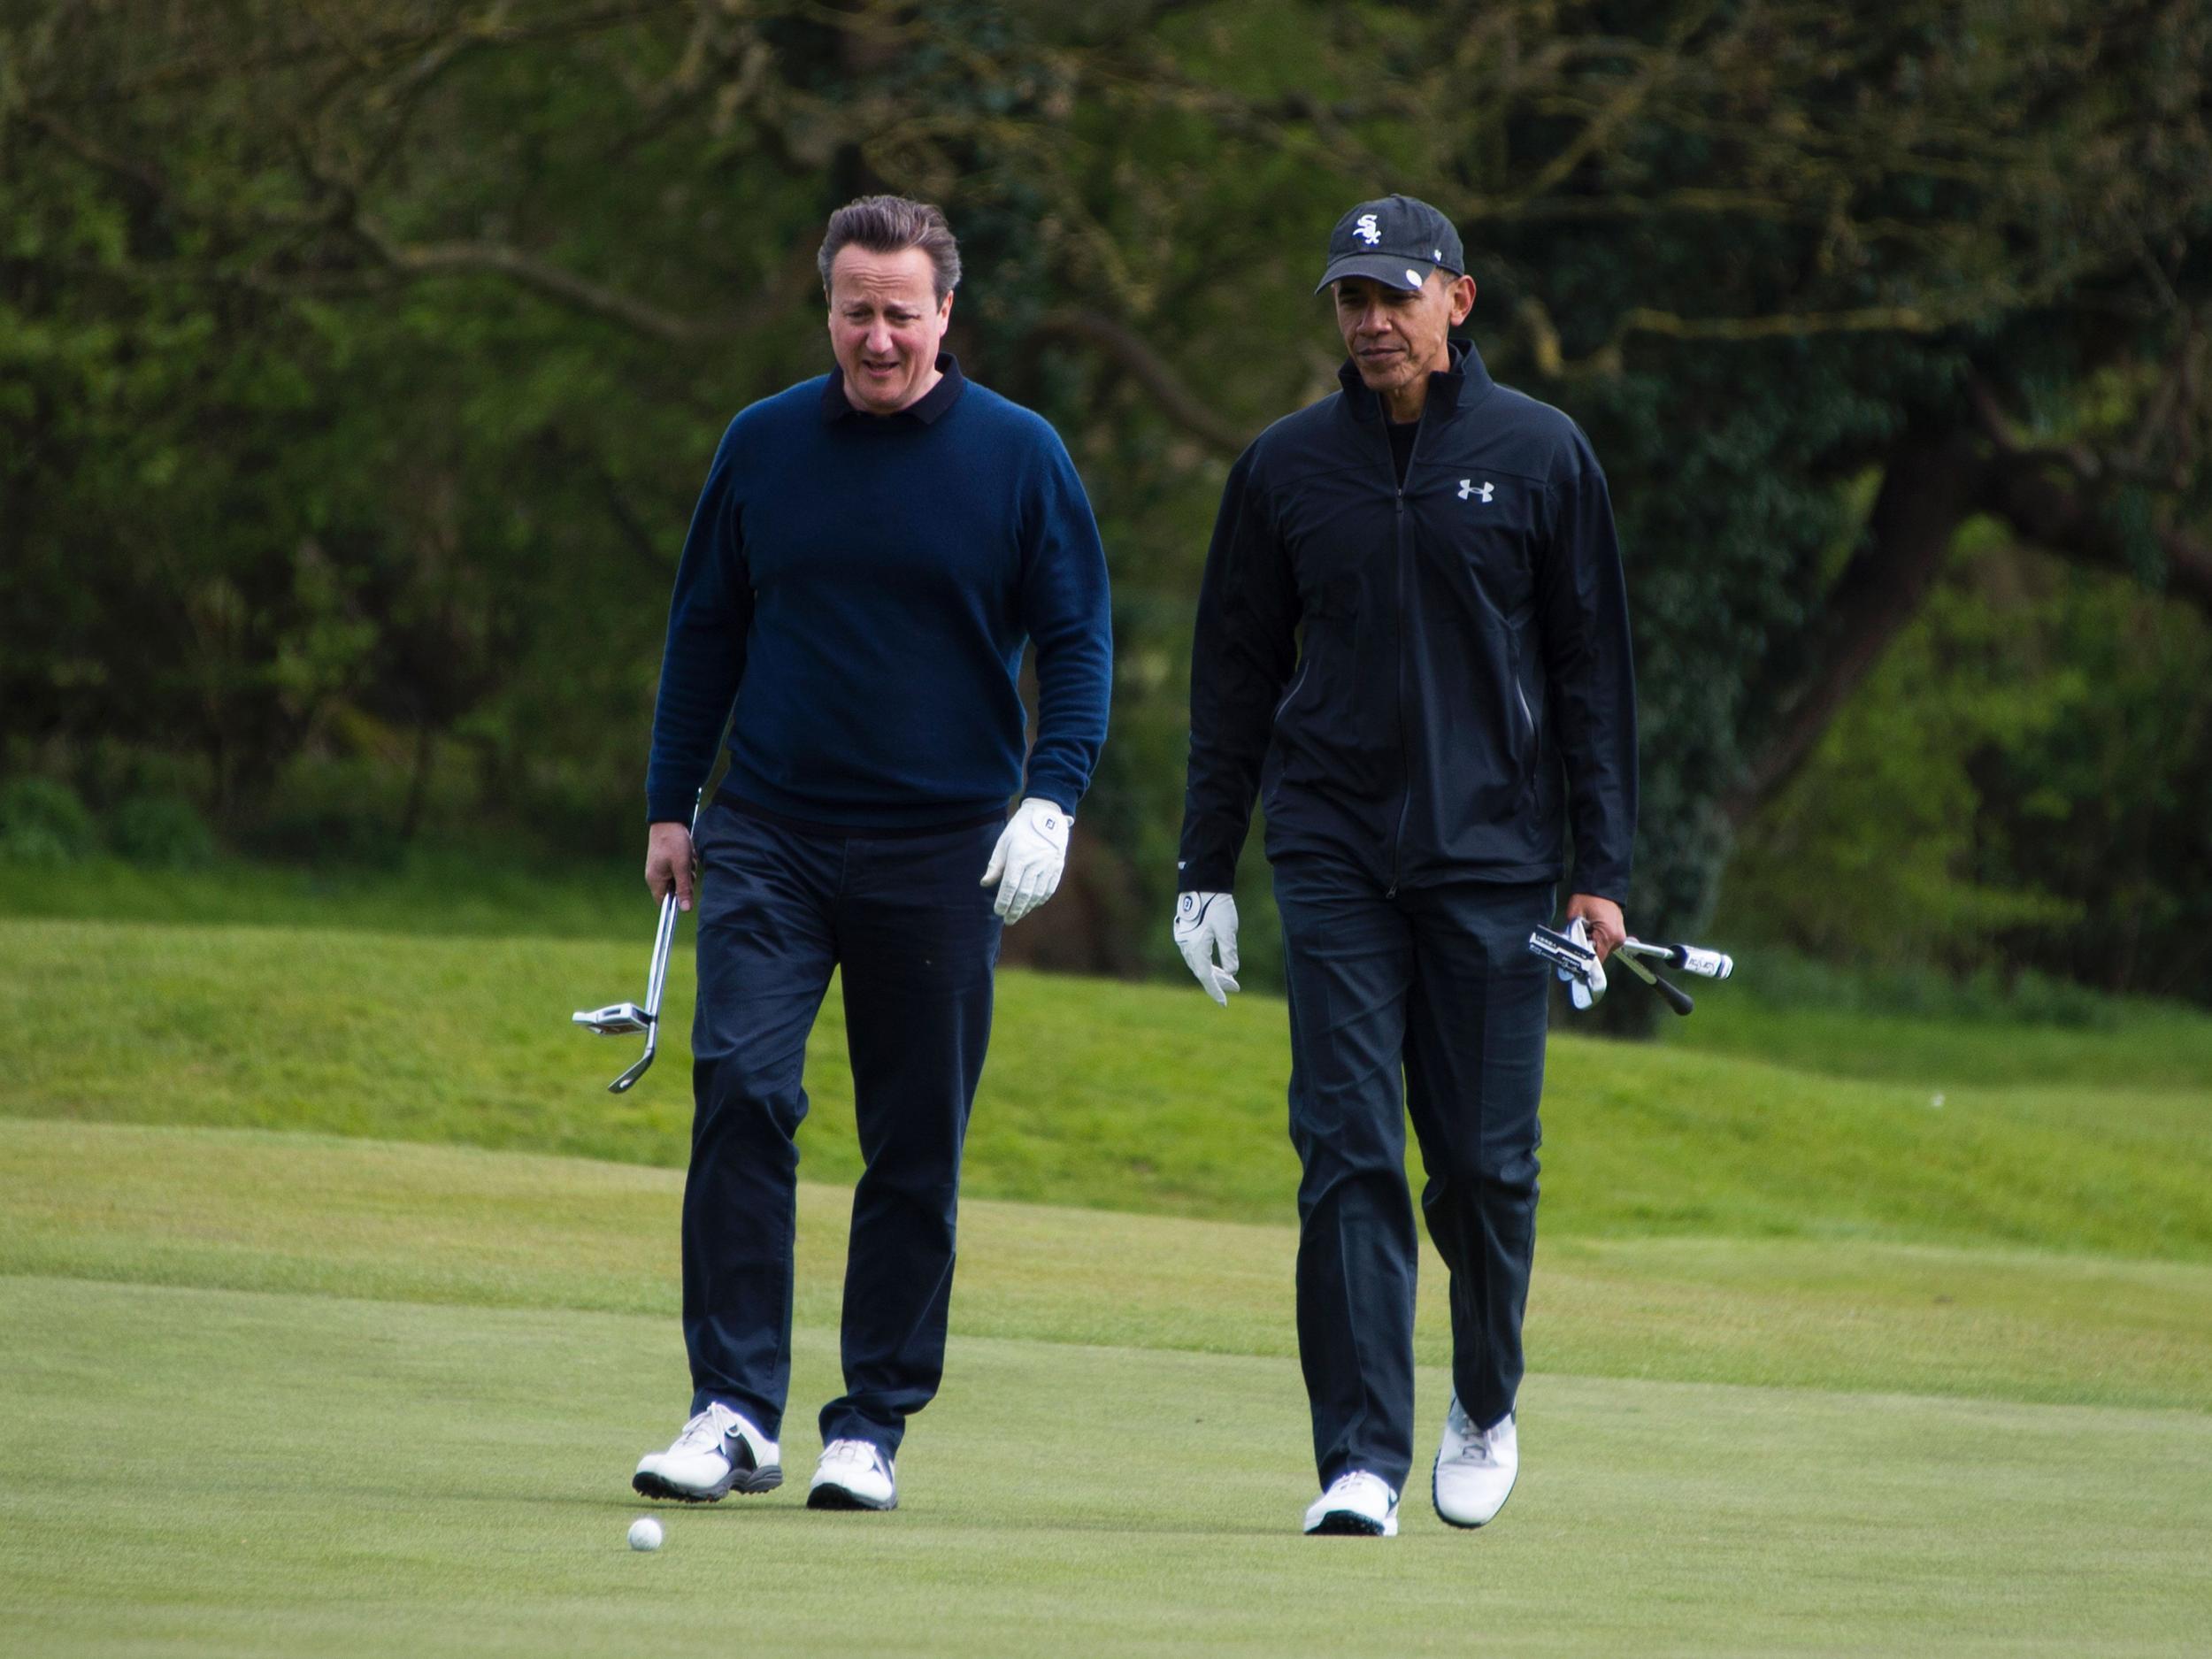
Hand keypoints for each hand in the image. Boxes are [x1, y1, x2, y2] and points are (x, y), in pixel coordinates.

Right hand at [646, 822, 694, 910]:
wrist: (668, 819)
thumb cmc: (673, 842)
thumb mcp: (682, 866)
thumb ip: (684, 888)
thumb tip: (685, 910)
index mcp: (655, 880)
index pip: (665, 903)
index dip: (677, 900)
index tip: (687, 889)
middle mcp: (655, 877)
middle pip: (675, 890)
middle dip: (685, 881)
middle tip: (687, 867)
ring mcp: (660, 869)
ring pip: (679, 879)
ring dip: (687, 870)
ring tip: (686, 856)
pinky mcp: (665, 862)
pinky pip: (679, 869)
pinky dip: (685, 863)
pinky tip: (685, 853)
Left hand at [981, 797, 1070, 923]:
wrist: (1047, 814)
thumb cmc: (1021, 828)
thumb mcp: (1004, 842)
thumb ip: (996, 864)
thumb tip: (985, 883)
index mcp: (1019, 856)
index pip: (1010, 886)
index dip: (1004, 901)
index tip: (998, 912)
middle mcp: (1036, 863)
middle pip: (1025, 893)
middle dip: (1015, 909)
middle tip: (1008, 920)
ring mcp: (1049, 865)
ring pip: (1038, 893)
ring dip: (1028, 907)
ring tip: (1019, 914)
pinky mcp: (1058, 866)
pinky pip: (1050, 888)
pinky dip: (1041, 899)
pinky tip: (1033, 904)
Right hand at [1173, 891, 1239, 1005]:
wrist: (1201, 883)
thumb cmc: (1215, 905)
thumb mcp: (1227, 930)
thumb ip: (1229, 952)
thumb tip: (1232, 972)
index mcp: (1196, 948)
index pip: (1206, 977)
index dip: (1216, 991)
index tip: (1224, 1003)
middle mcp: (1186, 946)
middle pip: (1202, 972)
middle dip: (1218, 982)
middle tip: (1235, 988)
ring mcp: (1183, 939)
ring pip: (1198, 963)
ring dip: (1212, 972)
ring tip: (1228, 977)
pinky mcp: (1185, 932)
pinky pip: (1195, 955)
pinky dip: (1206, 962)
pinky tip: (1215, 963)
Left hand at [1564, 893, 1624, 960]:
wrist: (1601, 884)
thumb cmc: (1588, 897)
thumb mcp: (1575, 916)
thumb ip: (1572, 935)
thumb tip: (1568, 948)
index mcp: (1608, 935)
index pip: (1596, 959)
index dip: (1583, 961)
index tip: (1573, 960)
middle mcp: (1618, 939)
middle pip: (1598, 955)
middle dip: (1585, 950)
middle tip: (1575, 938)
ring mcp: (1620, 937)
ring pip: (1601, 949)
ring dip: (1591, 944)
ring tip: (1584, 930)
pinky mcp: (1618, 933)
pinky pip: (1605, 942)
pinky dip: (1596, 939)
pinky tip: (1590, 930)